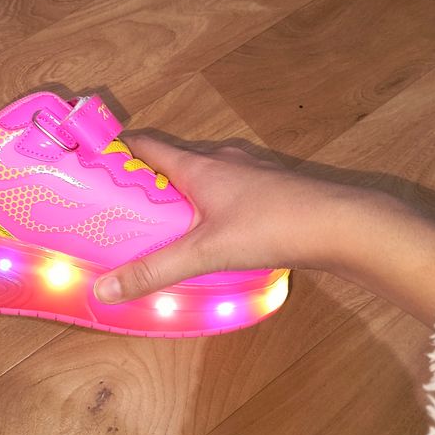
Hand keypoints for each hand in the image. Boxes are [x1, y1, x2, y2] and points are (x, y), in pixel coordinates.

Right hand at [93, 135, 339, 303]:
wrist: (340, 224)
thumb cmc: (269, 227)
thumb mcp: (204, 252)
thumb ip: (154, 271)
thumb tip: (103, 290)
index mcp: (198, 165)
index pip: (147, 144)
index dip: (118, 149)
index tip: (94, 162)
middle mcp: (222, 159)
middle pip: (173, 157)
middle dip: (146, 174)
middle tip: (123, 200)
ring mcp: (250, 170)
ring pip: (204, 171)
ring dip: (181, 186)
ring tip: (163, 215)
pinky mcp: (272, 186)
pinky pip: (229, 184)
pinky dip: (210, 198)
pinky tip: (214, 224)